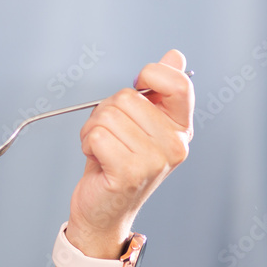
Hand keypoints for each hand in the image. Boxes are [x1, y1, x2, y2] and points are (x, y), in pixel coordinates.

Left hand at [67, 50, 193, 254]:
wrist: (102, 210)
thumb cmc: (115, 164)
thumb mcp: (137, 124)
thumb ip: (157, 91)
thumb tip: (174, 56)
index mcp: (180, 128)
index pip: (178, 83)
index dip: (149, 76)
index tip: (135, 93)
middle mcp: (174, 145)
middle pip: (128, 97)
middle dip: (106, 112)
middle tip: (108, 137)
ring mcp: (155, 160)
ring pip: (108, 115)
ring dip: (92, 130)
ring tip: (101, 150)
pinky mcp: (130, 172)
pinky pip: (96, 135)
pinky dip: (86, 144)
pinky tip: (96, 160)